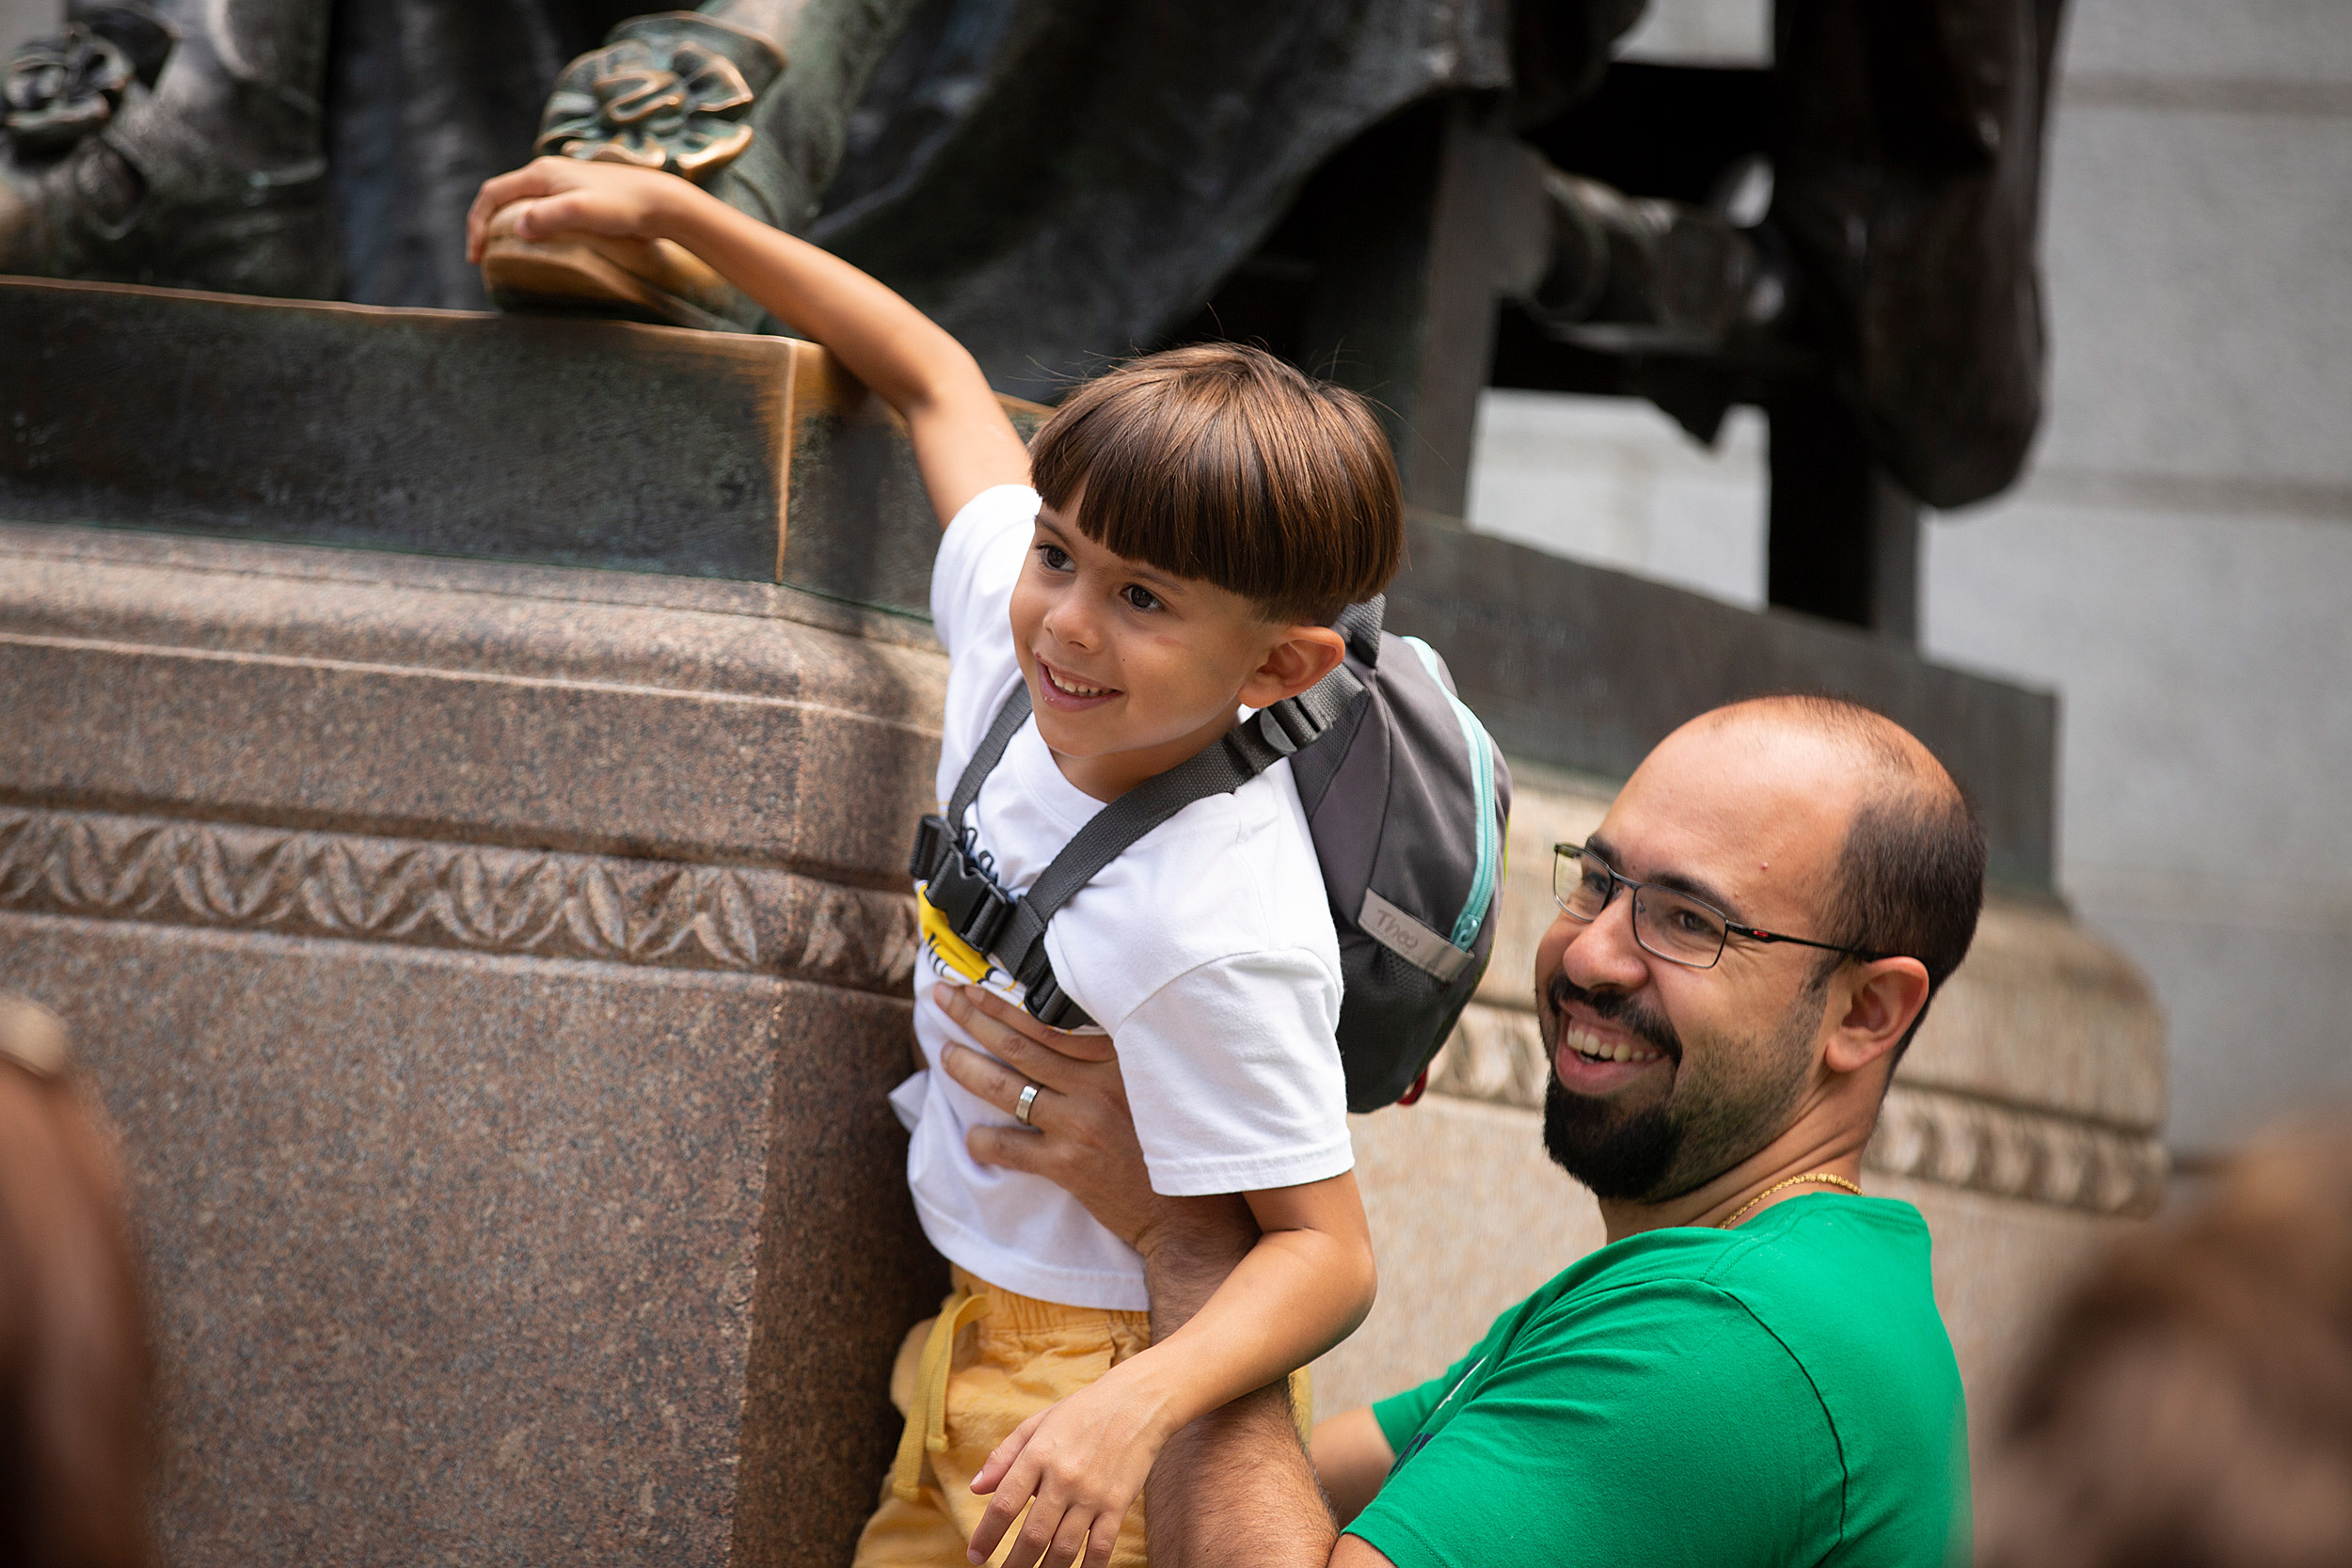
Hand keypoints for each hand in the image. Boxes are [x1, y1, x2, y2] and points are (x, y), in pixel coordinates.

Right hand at [464, 156, 699, 264]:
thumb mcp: (583, 211)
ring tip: (506, 255)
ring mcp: (565, 183)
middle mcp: (549, 173)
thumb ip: (550, 216)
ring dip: (507, 226)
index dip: (477, 223)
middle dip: (487, 225)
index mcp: (542, 174)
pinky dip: (530, 227)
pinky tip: (539, 248)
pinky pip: (543, 210)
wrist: (663, 203)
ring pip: (523, 203)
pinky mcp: (580, 196)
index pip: (492, 194)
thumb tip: (520, 227)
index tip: (477, 256)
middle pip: (503, 197)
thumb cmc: (625, 208)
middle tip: (484, 258)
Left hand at [934, 983, 1159, 1248]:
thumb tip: (1058, 1032)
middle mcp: (1097, 1084)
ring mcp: (1080, 1124)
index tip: (974, 987)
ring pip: (1006, 1087)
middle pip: (1019, 1046)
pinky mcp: (1068, 1165)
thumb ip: (1111, 1059)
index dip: (1004, 1004)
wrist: (1188, 1212)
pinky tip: (972, 1138)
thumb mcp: (1150, 1084)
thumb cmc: (1168, 1143)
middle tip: (942, 1000)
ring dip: (967, 1068)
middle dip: (973, 1019)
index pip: (1048, 1023)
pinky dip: (983, 1141)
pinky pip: (1009, 1146)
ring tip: (945, 1054)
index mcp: (1118, 1059)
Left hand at [967, 1365, 1166, 1567]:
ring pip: (1064, 1548)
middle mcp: (1064, 1477)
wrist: (1136, 1401)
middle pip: (1033, 1534)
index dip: (986, 1535)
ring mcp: (1093, 1493)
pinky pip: (1100, 1547)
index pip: (1004, 1504)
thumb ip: (1003, 1457)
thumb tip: (975, 1488)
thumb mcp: (1036, 1424)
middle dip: (1014, 1564)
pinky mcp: (1118, 1504)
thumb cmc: (1081, 1412)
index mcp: (1038, 1455)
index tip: (975, 1555)